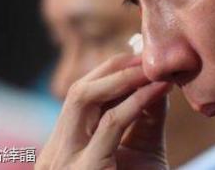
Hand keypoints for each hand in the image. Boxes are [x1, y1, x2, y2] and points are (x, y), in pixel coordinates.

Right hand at [36, 53, 171, 169]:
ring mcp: (64, 163)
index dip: (109, 73)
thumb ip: (145, 119)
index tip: (140, 57)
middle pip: (76, 93)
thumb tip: (157, 79)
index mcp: (64, 149)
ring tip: (151, 67)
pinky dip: (136, 101)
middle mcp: (56, 154)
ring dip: (121, 77)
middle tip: (145, 56)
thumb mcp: (142, 152)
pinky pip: (111, 124)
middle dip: (112, 68)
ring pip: (83, 99)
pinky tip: (158, 89)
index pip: (80, 98)